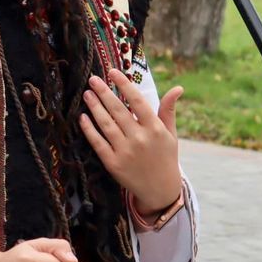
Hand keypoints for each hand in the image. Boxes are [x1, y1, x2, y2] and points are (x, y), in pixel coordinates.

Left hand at [78, 69, 183, 213]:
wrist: (161, 190)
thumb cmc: (165, 157)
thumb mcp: (170, 134)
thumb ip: (168, 110)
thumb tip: (178, 88)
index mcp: (155, 129)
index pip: (137, 101)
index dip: (124, 85)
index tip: (112, 71)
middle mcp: (140, 139)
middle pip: (118, 110)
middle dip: (104, 92)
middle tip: (92, 79)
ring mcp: (125, 152)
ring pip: (106, 124)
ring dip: (94, 107)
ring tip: (87, 94)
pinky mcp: (113, 164)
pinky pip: (98, 143)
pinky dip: (89, 129)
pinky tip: (83, 117)